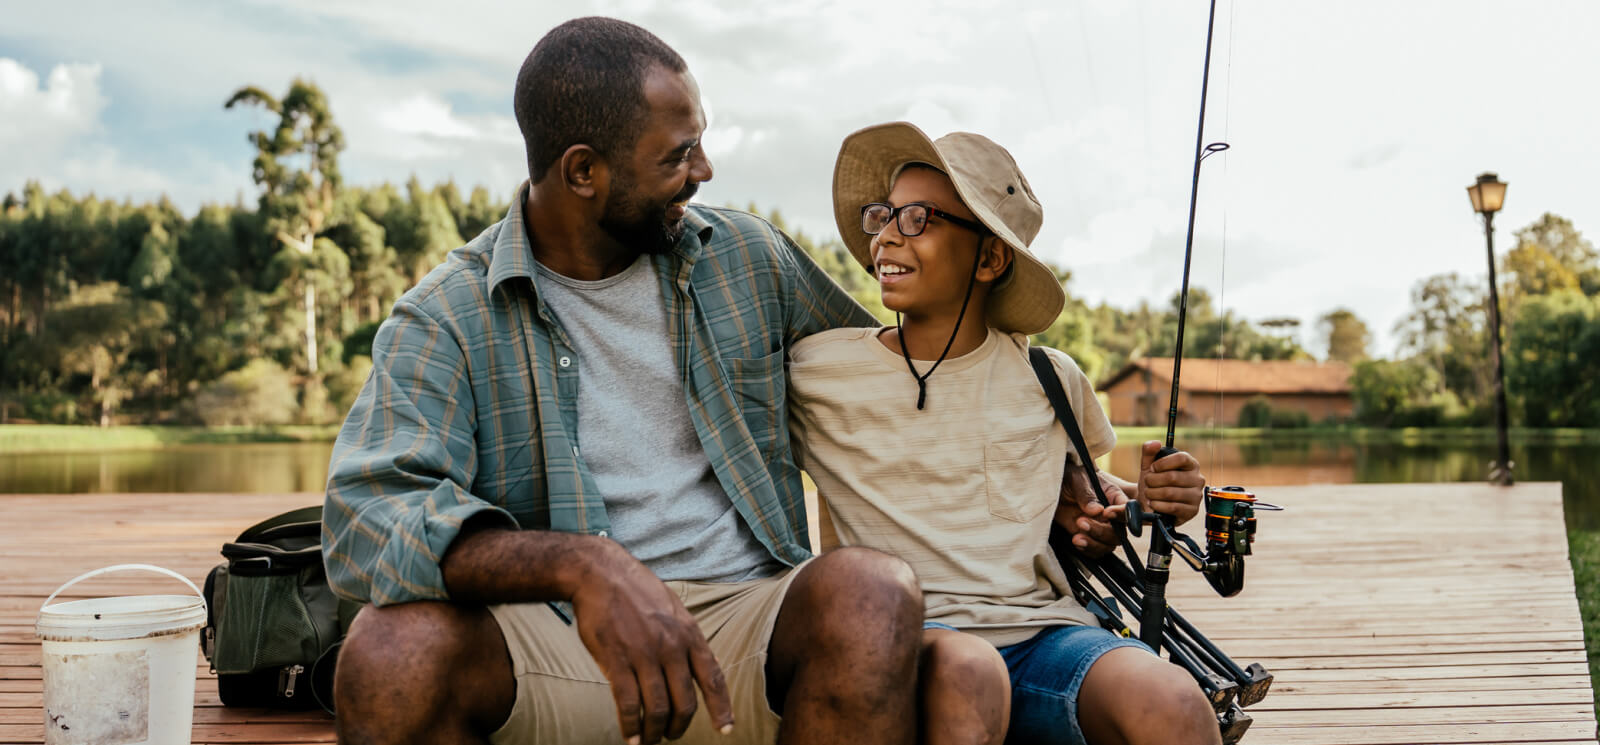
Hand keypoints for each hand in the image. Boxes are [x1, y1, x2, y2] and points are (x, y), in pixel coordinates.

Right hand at [569, 539, 733, 744]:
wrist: (600, 573)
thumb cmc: (637, 590)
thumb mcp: (674, 608)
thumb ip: (688, 638)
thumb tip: (707, 663)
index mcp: (689, 634)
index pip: (713, 677)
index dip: (721, 707)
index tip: (726, 728)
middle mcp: (671, 647)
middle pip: (684, 701)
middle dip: (679, 726)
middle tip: (671, 735)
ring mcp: (644, 655)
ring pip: (657, 708)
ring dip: (654, 732)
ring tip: (649, 741)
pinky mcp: (617, 660)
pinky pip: (628, 704)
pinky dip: (631, 726)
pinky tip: (630, 736)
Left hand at [1055, 466, 1126, 556]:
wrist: (1052, 488)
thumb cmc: (1069, 478)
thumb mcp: (1076, 480)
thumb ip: (1086, 494)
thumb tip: (1097, 510)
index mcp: (1113, 497)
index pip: (1127, 509)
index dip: (1121, 514)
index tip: (1106, 513)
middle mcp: (1110, 515)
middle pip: (1119, 533)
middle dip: (1101, 532)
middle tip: (1081, 522)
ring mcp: (1099, 527)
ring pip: (1108, 545)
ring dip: (1094, 544)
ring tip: (1076, 537)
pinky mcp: (1087, 536)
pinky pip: (1095, 551)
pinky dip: (1087, 550)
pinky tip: (1076, 541)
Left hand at [1137, 440, 1205, 525]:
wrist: (1152, 504)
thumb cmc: (1154, 483)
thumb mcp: (1149, 466)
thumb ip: (1149, 452)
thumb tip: (1155, 443)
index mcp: (1191, 465)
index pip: (1182, 458)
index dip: (1163, 463)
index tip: (1152, 468)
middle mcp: (1198, 479)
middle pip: (1173, 477)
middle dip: (1153, 480)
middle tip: (1146, 483)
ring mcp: (1196, 496)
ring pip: (1171, 493)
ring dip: (1153, 493)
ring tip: (1148, 493)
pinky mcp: (1192, 511)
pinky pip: (1173, 507)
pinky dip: (1158, 505)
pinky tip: (1153, 503)